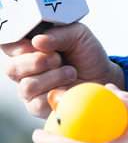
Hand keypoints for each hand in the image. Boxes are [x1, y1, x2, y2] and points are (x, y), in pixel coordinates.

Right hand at [4, 23, 124, 117]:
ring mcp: (29, 91)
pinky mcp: (37, 107)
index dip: (20, 44)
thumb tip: (37, 41)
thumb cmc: (87, 54)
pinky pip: (37, 102)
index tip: (38, 42)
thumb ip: (58, 34)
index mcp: (28, 50)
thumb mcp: (79, 35)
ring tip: (71, 72)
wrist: (103, 76)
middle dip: (38, 61)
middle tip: (58, 58)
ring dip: (54, 76)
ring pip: (27, 86)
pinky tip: (69, 85)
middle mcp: (24, 71)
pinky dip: (58, 90)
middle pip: (12, 68)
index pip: (8, 45)